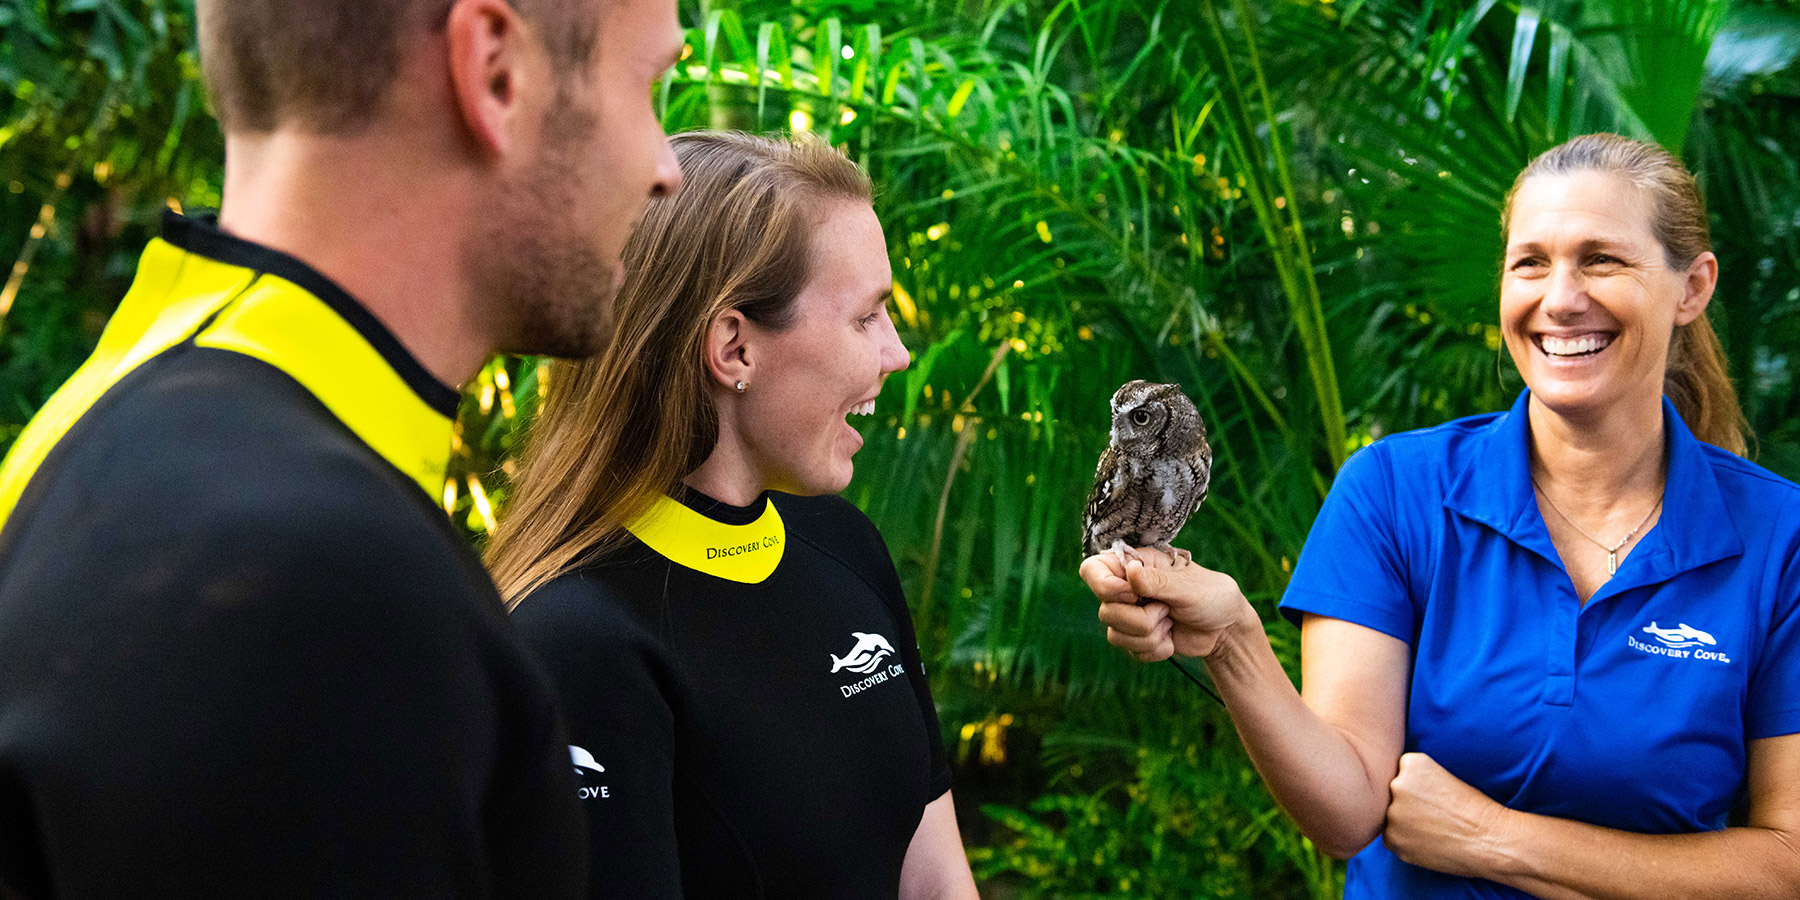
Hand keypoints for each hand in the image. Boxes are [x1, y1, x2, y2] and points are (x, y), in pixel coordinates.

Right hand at [1081, 548, 1251, 661]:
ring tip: (1171, 621)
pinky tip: (1171, 637)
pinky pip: (1131, 651)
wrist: (1226, 629)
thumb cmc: (1211, 596)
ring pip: (1115, 635)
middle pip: (1105, 611)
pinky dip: (1156, 649)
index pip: (1092, 570)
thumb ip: (1157, 582)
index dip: (1105, 587)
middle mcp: (1126, 589)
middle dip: (1140, 619)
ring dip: (1150, 635)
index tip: (1133, 595)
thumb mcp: (1188, 587)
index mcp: (1135, 565)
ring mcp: (1130, 615)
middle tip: (1166, 610)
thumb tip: (1130, 572)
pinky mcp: (1137, 638)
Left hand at [1383, 752, 1512, 877]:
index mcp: (1412, 763)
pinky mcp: (1393, 840)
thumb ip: (1414, 778)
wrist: (1490, 839)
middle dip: (1406, 803)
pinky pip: (1392, 839)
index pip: (1400, 772)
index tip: (1435, 796)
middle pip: (1391, 793)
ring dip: (1404, 823)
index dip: (1417, 787)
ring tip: (1433, 829)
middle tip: (1433, 815)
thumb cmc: (1474, 808)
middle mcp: (1397, 784)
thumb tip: (1385, 788)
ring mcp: (1392, 813)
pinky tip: (1429, 842)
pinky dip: (1406, 842)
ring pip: (1390, 817)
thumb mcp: (1443, 776)